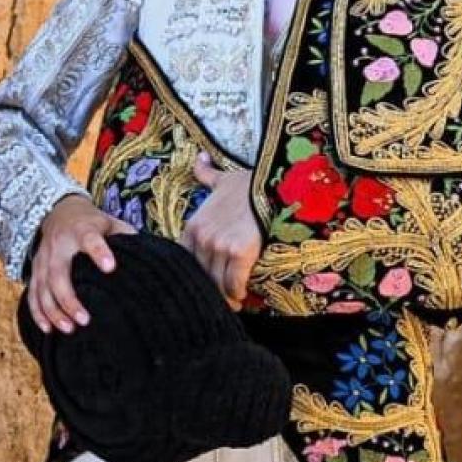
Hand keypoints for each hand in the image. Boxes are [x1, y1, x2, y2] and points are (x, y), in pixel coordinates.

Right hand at [27, 193, 136, 333]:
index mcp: (81, 230)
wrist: (58, 212)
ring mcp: (43, 260)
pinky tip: (49, 329)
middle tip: (84, 320)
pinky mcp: (35, 272)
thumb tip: (150, 257)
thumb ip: (126, 237)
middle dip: (69, 299)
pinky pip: (33, 295)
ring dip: (54, 311)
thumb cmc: (91, 223)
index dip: (99, 252)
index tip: (110, 268)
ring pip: (43, 289)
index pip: (89, 239)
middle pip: (58, 274)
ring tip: (70, 329)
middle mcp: (58, 245)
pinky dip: (38, 313)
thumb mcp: (110, 222)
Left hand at [182, 153, 263, 309]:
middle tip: (221, 300)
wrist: (274, 183)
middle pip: (201, 276)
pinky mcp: (238, 254)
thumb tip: (199, 158)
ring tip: (234, 303)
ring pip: (217, 284)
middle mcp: (202, 238)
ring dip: (225, 296)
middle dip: (210, 290)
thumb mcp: (223, 178)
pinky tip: (243, 295)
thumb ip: (206, 174)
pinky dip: (238, 293)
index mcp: (193, 226)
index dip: (196, 275)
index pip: (186, 262)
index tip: (206, 284)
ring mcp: (218, 246)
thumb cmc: (251, 183)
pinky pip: (234, 284)